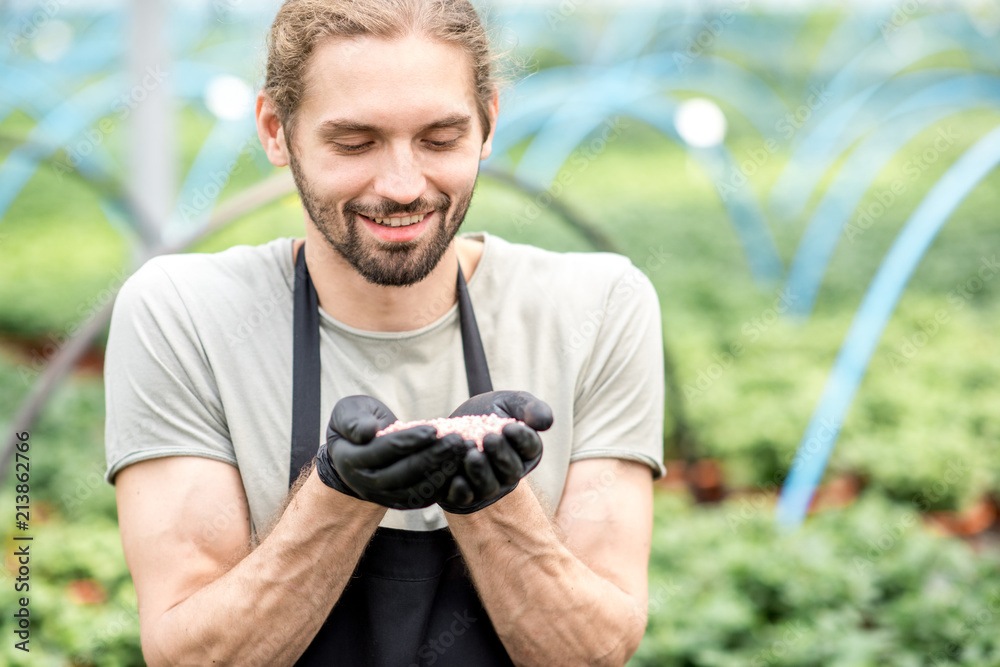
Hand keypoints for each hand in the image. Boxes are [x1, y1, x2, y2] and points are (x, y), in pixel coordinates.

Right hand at [315, 396, 466, 509]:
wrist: (355, 451)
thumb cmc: (357, 423)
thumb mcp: (348, 413)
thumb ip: (354, 421)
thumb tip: (368, 431)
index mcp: (350, 460)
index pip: (383, 451)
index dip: (409, 441)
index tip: (434, 429)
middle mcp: (365, 484)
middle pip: (403, 473)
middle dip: (433, 457)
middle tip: (457, 440)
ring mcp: (383, 496)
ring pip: (416, 489)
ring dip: (443, 471)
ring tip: (463, 451)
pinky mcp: (399, 502)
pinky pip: (423, 497)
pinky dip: (443, 484)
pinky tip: (460, 466)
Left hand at [438, 391, 553, 513]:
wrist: (456, 424)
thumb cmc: (488, 411)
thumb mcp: (509, 402)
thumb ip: (529, 408)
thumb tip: (546, 423)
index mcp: (526, 451)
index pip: (530, 449)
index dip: (522, 440)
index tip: (509, 428)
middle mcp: (509, 473)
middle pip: (511, 471)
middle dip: (501, 456)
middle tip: (489, 438)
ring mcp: (487, 486)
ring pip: (489, 487)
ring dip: (481, 473)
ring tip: (472, 455)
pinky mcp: (464, 494)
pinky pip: (465, 498)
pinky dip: (462, 491)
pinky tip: (457, 478)